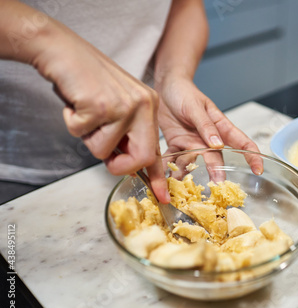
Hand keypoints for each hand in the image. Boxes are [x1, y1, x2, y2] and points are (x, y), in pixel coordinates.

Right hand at [32, 19, 168, 201]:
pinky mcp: (103, 105)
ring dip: (88, 137)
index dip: (158, 176)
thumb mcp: (119, 105)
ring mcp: (125, 105)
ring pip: (104, 149)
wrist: (64, 52)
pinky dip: (72, 122)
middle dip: (119, 165)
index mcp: (150, 106)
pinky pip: (83, 133)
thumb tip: (127, 162)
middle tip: (106, 155)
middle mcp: (144, 105)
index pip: (157, 148)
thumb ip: (127, 132)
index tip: (162, 195)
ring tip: (86, 112)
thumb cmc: (89, 81)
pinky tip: (76, 104)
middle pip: (141, 157)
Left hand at [157, 74, 263, 174]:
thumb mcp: (195, 107)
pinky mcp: (177, 145)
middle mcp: (208, 139)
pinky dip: (168, 167)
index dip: (252, 156)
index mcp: (220, 127)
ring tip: (181, 184)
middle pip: (215, 159)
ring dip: (187, 173)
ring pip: (193, 163)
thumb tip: (218, 145)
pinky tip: (164, 175)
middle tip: (216, 186)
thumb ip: (205, 126)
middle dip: (217, 173)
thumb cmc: (184, 92)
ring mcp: (192, 143)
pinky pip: (173, 159)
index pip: (241, 142)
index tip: (259, 170)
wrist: (165, 87)